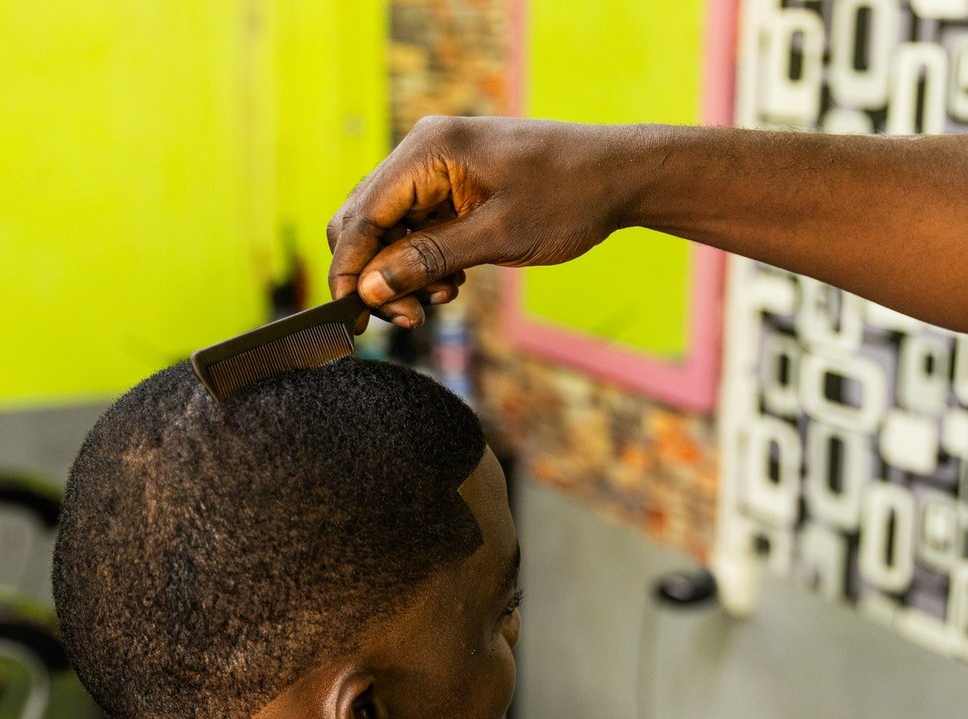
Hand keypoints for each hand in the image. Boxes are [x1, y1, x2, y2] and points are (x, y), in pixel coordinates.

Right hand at [327, 116, 642, 326]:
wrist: (618, 176)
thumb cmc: (568, 197)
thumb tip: (370, 286)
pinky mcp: (453, 187)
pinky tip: (454, 282)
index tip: (353, 317)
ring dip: (402, 273)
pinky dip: (424, 261)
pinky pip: (416, 228)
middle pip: (364, 221)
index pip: (360, 214)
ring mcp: (437, 169)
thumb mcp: (497, 237)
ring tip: (443, 298)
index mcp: (428, 151)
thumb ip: (429, 260)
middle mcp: (423, 153)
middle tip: (410, 316)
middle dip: (375, 275)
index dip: (349, 269)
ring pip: (388, 230)